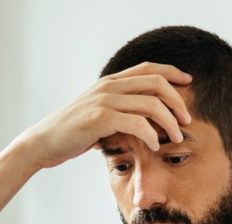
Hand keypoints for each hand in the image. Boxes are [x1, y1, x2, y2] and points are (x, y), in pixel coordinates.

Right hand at [15, 62, 192, 169]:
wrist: (43, 142)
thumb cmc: (69, 134)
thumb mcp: (96, 117)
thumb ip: (116, 114)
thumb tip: (137, 124)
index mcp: (110, 83)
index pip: (149, 69)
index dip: (173, 74)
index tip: (188, 85)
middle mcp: (109, 87)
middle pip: (157, 83)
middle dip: (178, 101)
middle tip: (187, 120)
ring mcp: (105, 101)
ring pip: (151, 103)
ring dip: (169, 121)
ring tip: (175, 137)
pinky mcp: (100, 119)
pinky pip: (136, 123)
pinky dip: (150, 135)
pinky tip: (154, 146)